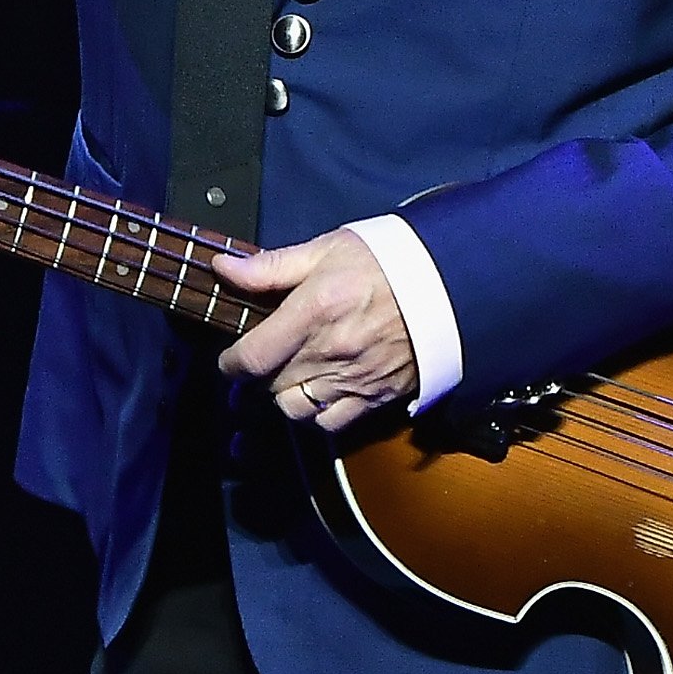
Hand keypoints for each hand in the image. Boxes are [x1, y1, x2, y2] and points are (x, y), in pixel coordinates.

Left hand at [213, 229, 419, 432]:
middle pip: (269, 385)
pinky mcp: (376, 397)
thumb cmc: (386, 261)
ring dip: (286, 395)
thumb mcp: (327, 249)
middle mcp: (329, 352)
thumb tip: (224, 269)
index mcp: (313, 311)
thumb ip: (271, 266)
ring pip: (296, 409)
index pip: (252, 357)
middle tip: (267, 357)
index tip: (231, 358)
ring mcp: (354, 378)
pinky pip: (331, 424)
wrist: (449, 283)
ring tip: (293, 375)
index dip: (231, 364)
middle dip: (260, 374)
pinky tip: (322, 391)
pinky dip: (319, 413)